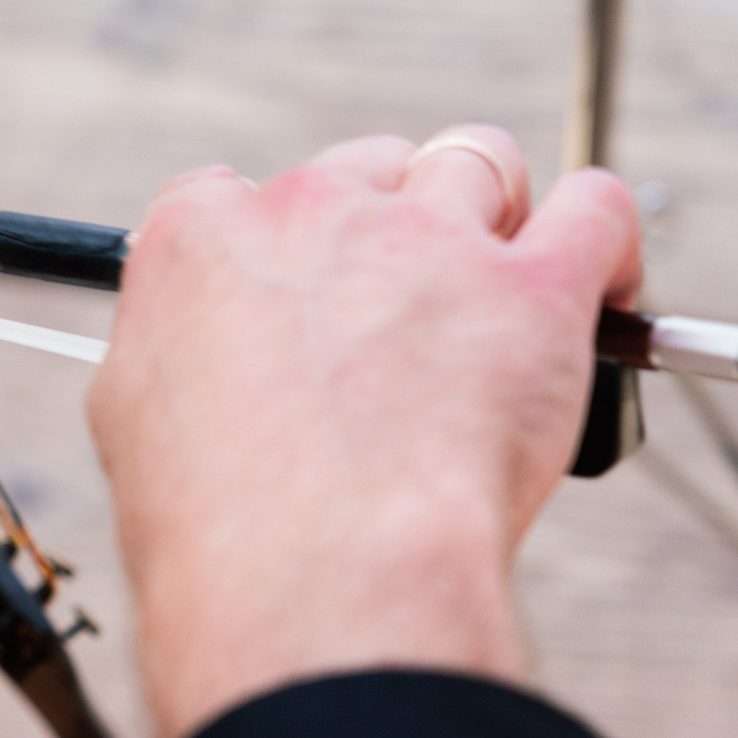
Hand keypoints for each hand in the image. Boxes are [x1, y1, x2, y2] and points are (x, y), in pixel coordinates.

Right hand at [87, 127, 640, 737]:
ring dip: (495, 214)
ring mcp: (427, 240)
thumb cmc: (216, 526)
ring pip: (481, 161)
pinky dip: (605, 236)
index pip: (236, 191)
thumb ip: (168, 354)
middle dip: (390, 224)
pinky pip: (596, 209)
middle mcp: (310, 212)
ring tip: (503, 289)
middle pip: (369, 168)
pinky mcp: (535, 287)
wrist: (313, 576)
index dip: (280, 248)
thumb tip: (195, 358)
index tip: (296, 298)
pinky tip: (598, 283)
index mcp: (200, 238)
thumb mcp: (132, 423)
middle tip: (402, 314)